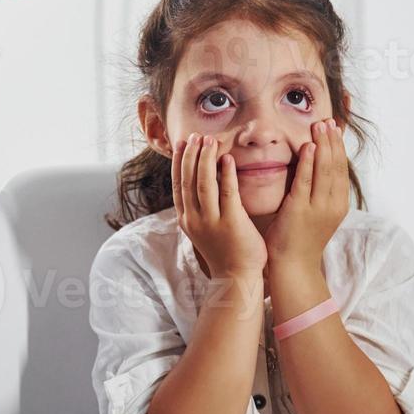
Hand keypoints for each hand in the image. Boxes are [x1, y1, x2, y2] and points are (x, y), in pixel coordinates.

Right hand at [172, 133, 266, 281]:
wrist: (236, 277)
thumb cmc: (224, 251)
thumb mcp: (202, 229)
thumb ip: (199, 208)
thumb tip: (197, 183)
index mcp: (186, 219)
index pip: (177, 184)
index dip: (178, 162)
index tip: (181, 143)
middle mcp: (194, 219)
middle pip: (188, 180)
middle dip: (190, 155)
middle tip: (196, 136)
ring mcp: (211, 222)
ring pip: (203, 183)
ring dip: (205, 159)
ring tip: (209, 141)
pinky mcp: (231, 223)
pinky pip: (227, 193)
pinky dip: (225, 174)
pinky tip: (227, 159)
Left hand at [263, 118, 349, 276]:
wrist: (293, 265)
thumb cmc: (301, 237)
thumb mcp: (318, 212)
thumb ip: (320, 190)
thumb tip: (319, 166)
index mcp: (339, 204)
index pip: (342, 168)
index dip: (339, 146)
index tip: (336, 126)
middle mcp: (333, 204)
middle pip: (336, 166)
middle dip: (333, 141)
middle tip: (328, 120)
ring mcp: (318, 208)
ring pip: (325, 170)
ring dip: (323, 146)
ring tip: (321, 126)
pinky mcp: (300, 210)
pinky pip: (306, 181)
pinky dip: (309, 162)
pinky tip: (308, 146)